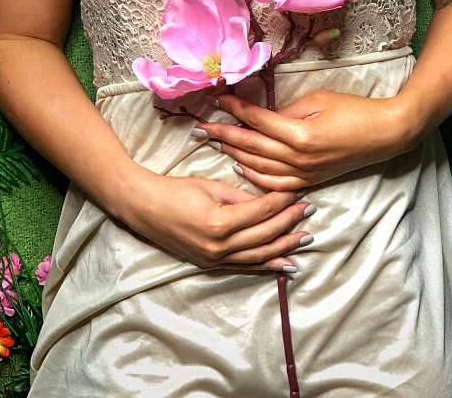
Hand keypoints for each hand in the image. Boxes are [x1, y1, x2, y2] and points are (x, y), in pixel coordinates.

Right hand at [117, 162, 314, 270]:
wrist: (142, 206)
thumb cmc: (173, 190)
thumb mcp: (209, 186)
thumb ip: (241, 196)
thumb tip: (269, 201)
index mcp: (219, 222)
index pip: (261, 212)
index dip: (282, 202)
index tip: (298, 193)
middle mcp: (219, 245)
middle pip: (265, 235)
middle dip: (290, 222)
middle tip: (308, 211)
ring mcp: (214, 258)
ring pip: (258, 255)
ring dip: (285, 247)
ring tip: (305, 238)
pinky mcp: (209, 264)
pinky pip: (244, 266)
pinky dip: (266, 265)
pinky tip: (285, 263)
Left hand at [196, 91, 412, 190]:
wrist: (385, 134)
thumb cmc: (354, 110)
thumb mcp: (317, 101)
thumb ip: (285, 111)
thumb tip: (259, 116)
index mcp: (298, 134)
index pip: (256, 120)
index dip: (233, 108)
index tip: (214, 98)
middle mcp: (297, 157)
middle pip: (250, 145)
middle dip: (222, 135)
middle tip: (200, 127)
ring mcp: (303, 172)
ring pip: (257, 166)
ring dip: (232, 153)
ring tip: (213, 143)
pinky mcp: (309, 180)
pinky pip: (274, 184)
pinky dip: (254, 176)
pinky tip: (239, 166)